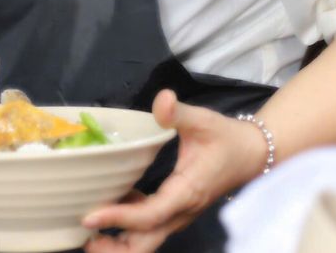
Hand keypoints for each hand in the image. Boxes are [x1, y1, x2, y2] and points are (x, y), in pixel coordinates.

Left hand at [81, 90, 268, 252]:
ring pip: (146, 241)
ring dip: (118, 241)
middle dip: (113, 248)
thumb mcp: (203, 121)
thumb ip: (178, 113)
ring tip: (88, 231)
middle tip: (83, 237)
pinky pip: (149, 228)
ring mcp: (178, 216)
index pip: (150, 215)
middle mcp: (181, 212)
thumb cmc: (226, 138)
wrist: (252, 155)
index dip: (119, 218)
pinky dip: (127, 226)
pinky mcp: (175, 212)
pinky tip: (110, 205)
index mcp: (186, 193)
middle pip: (145, 243)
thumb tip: (162, 99)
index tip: (90, 217)